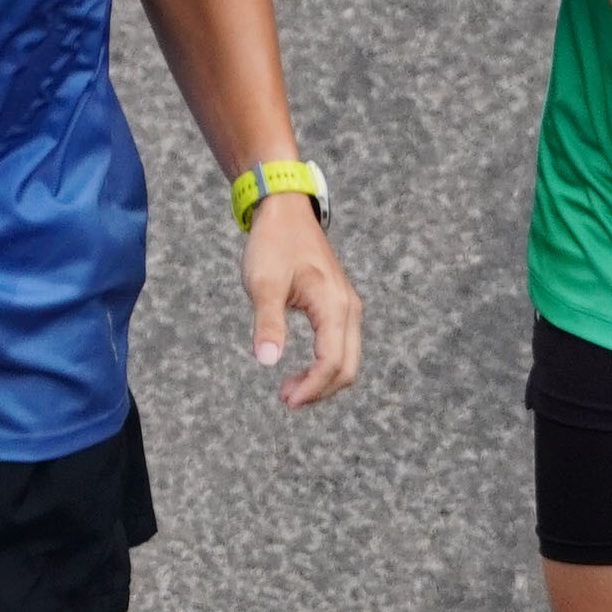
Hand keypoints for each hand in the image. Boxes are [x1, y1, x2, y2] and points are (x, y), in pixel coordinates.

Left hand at [244, 199, 361, 410]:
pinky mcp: (339, 305)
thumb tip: (267, 361)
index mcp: (333, 304)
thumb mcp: (264, 283)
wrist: (285, 210)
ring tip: (289, 388)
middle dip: (320, 390)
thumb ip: (267, 323)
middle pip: (348, 367)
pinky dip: (325, 365)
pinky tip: (301, 370)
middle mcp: (348, 308)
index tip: (286, 400)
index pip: (332, 361)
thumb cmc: (273, 243)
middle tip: (285, 399)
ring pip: (347, 358)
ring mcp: (347, 306)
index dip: (312, 387)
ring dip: (323, 380)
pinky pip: (341, 346)